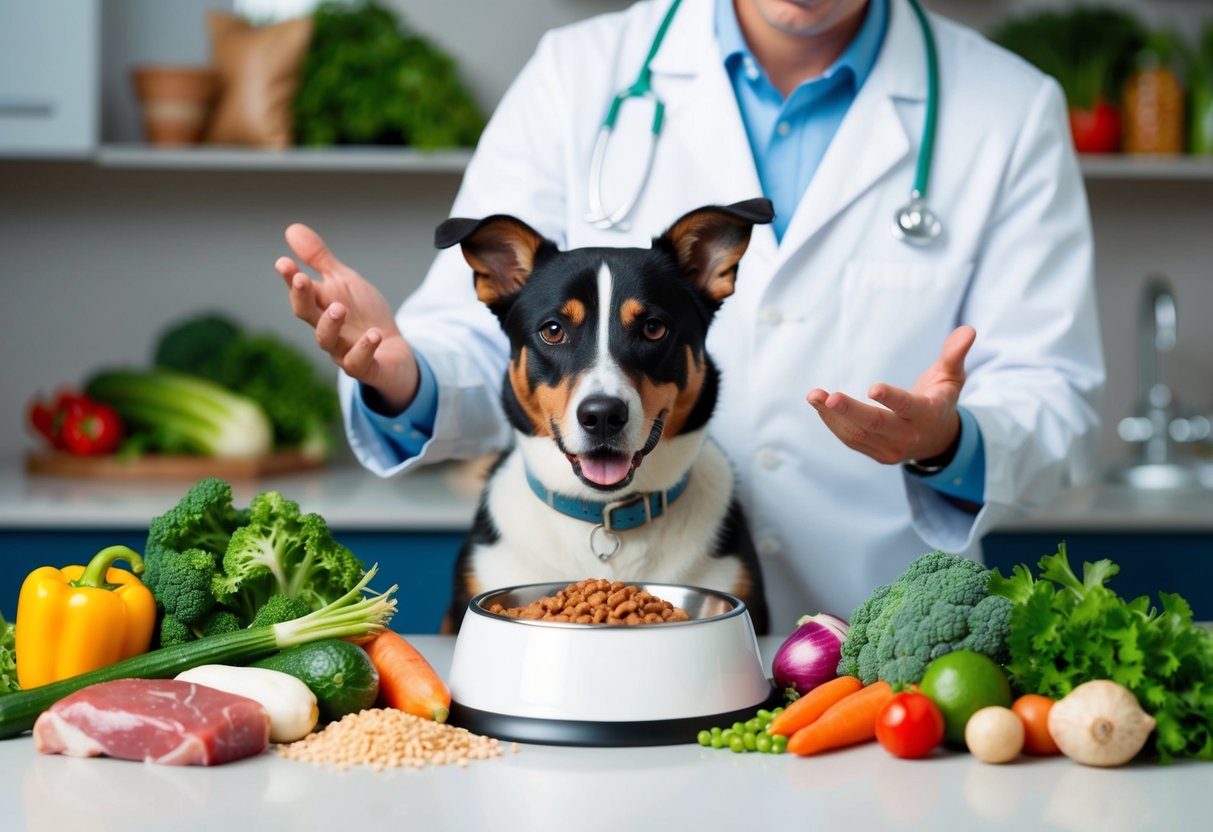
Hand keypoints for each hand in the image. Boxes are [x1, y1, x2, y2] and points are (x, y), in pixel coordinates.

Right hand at [276, 224, 417, 412]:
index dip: (291, 279)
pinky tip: (374, 334)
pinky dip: (364, 349)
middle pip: (306, 315)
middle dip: (301, 297)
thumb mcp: (344, 282)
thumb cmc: (363, 315)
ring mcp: (342, 350)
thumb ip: (320, 259)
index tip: (283, 262)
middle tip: (301, 279)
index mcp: (321, 306)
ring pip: (327, 341)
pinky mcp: (365, 367)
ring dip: (330, 324)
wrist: (392, 351)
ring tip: (339, 307)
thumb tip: (291, 229)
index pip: (301, 292)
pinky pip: (358, 363)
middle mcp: (326, 329)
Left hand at [805, 326, 975, 464]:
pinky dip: (833, 422)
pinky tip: (819, 404)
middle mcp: (909, 436)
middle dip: (851, 412)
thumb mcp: (952, 377)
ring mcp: (891, 449)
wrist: (937, 438)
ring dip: (833, 416)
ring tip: (814, 395)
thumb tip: (968, 330)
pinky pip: (851, 440)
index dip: (892, 399)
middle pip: (876, 425)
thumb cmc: (940, 398)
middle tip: (830, 397)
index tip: (872, 388)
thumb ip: (954, 354)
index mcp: (928, 414)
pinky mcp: (876, 453)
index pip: (908, 407)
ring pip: (858, 434)